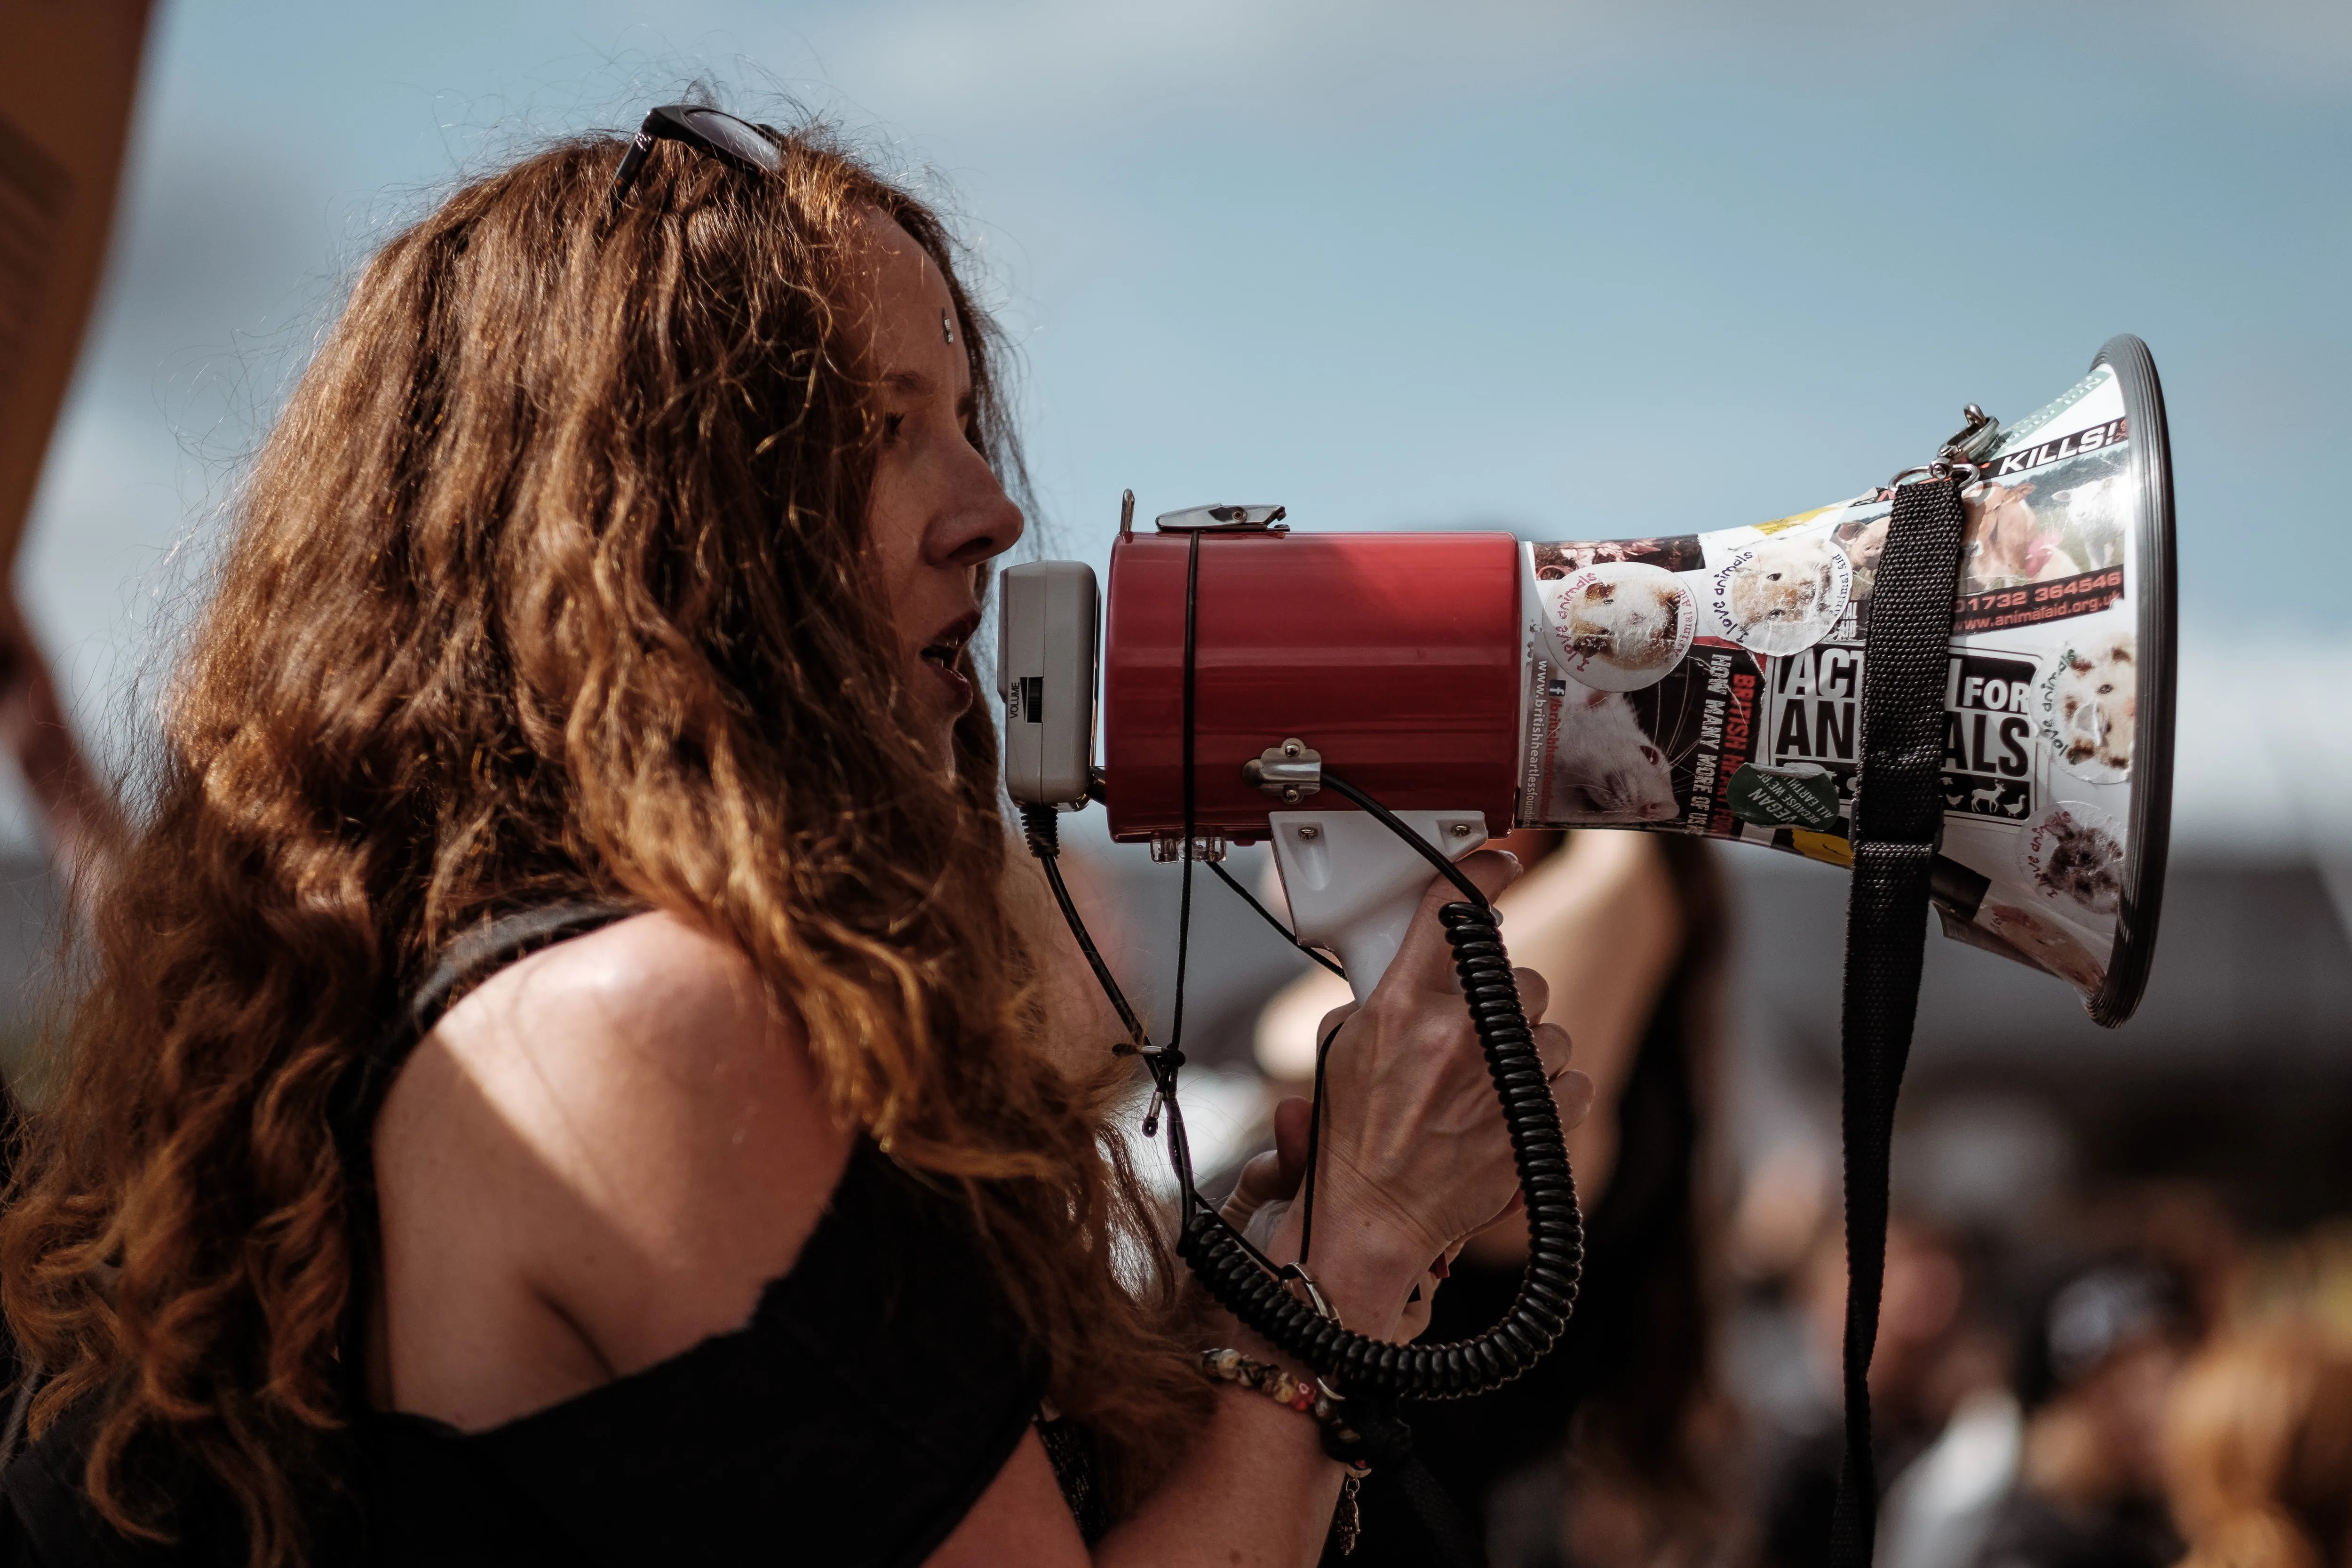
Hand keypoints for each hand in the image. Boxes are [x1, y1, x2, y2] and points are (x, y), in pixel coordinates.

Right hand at [1249, 852, 1593, 1332]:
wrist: (1373, 1218)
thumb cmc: (1352, 1140)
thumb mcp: (1344, 1047)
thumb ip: (1383, 994)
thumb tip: (1418, 961)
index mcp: (1400, 1006)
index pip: (1450, 910)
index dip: (1482, 873)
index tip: (1498, 862)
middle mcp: (1455, 1034)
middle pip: (1516, 973)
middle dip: (1501, 996)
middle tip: (1472, 1028)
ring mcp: (1499, 1079)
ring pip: (1548, 1028)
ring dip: (1525, 1048)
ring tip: (1488, 1079)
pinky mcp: (1532, 1123)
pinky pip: (1573, 1080)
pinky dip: (1552, 1092)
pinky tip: (1516, 1106)